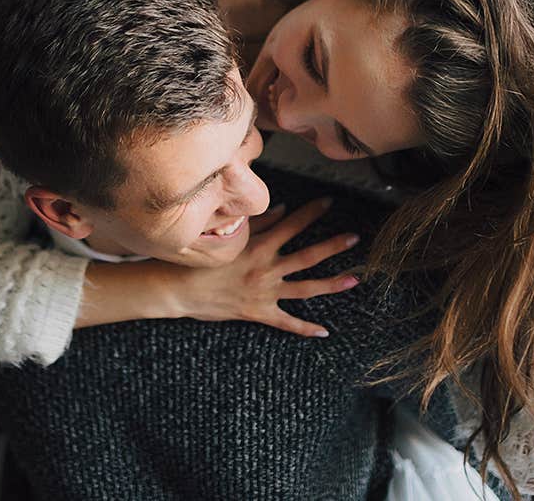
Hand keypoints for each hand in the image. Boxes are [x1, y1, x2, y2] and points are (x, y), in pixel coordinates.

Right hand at [165, 198, 359, 336]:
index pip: (291, 225)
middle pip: (308, 256)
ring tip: (354, 279)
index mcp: (258, 247)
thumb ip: (257, 224)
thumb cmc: (198, 261)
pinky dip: (305, 329)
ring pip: (305, 288)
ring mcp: (264, 293)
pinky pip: (287, 323)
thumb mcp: (227, 237)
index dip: (312, 212)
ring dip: (332, 284)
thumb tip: (282, 209)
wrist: (177, 291)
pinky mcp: (258, 313)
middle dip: (333, 246)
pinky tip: (325, 331)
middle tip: (356, 237)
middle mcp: (266, 269)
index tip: (330, 202)